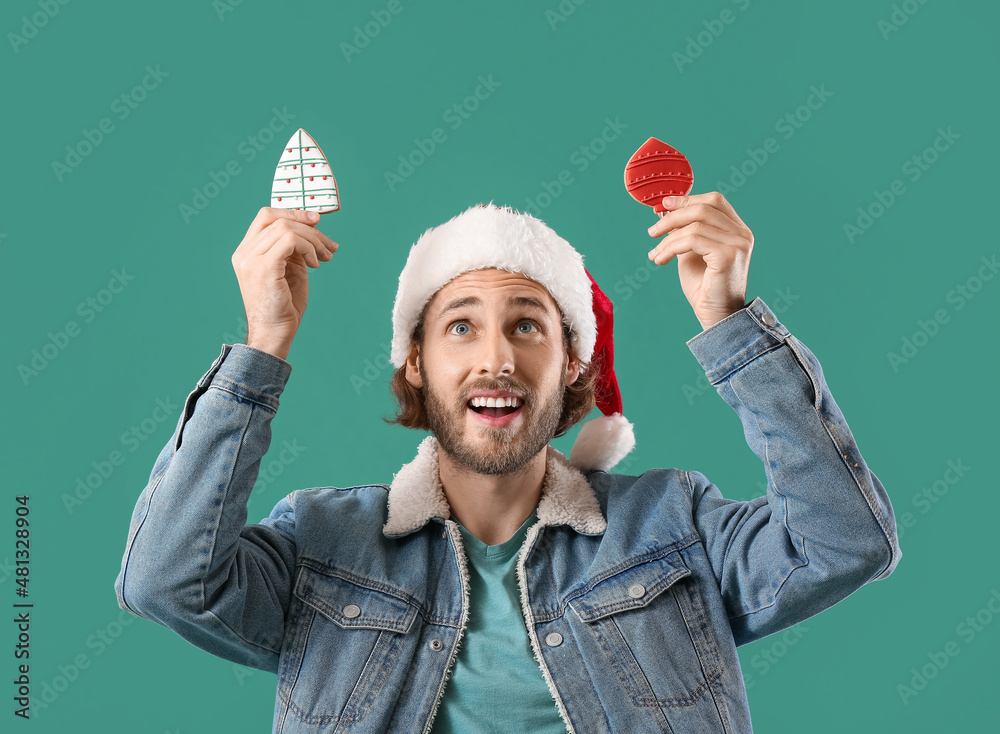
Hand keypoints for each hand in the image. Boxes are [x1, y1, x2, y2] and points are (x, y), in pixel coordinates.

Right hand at [230, 207, 338, 359]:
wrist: (275, 334)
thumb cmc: (284, 306)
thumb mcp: (291, 269)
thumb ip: (295, 248)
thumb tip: (312, 225)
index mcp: (247, 251)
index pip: (266, 216)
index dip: (293, 212)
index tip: (317, 222)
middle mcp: (244, 252)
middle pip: (278, 219)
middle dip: (310, 227)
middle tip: (329, 245)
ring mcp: (250, 259)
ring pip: (286, 228)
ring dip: (313, 240)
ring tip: (326, 257)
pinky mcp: (263, 267)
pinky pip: (290, 241)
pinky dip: (308, 248)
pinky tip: (316, 265)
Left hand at [646, 191, 752, 330]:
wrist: (716, 316)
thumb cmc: (704, 287)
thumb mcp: (691, 253)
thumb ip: (684, 232)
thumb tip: (664, 212)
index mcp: (737, 230)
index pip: (714, 201)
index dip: (688, 199)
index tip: (664, 204)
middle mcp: (742, 234)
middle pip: (703, 208)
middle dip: (673, 217)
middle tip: (652, 232)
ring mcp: (738, 243)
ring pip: (694, 225)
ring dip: (667, 239)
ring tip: (655, 254)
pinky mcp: (728, 255)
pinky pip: (692, 240)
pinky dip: (670, 248)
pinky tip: (661, 260)